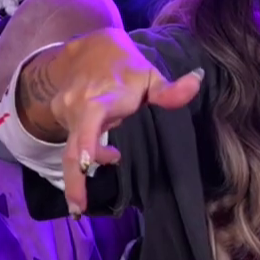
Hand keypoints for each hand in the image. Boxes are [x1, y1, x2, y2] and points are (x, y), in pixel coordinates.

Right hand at [40, 31, 201, 212]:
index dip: (86, 141)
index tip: (86, 163)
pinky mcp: (61, 119)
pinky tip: (99, 156)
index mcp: (102, 98)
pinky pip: (72, 141)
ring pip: (72, 149)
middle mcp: (78, 108)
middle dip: (74, 182)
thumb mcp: (149, 75)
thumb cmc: (126, 67)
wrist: (88, 49)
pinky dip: (85, 152)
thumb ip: (170, 89)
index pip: (91, 119)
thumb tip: (198, 80)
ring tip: (95, 183)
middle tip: (78, 210)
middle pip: (72, 149)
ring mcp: (66, 114)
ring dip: (85, 168)